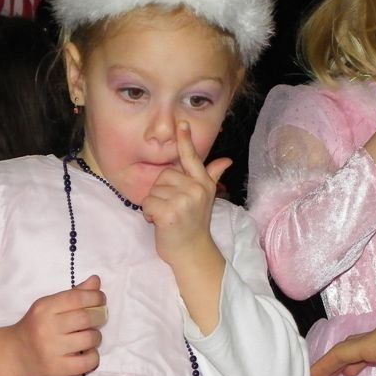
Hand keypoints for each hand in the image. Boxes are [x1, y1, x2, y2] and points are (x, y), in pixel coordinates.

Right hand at [7, 276, 106, 375]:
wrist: (14, 354)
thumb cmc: (36, 326)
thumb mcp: (50, 306)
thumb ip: (74, 294)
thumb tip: (96, 280)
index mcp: (45, 308)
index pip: (77, 297)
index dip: (95, 297)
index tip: (100, 300)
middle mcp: (47, 327)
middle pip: (86, 318)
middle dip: (99, 316)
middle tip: (98, 318)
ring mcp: (51, 350)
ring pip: (89, 339)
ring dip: (96, 337)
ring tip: (89, 337)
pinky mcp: (56, 369)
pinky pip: (87, 362)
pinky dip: (93, 357)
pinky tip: (87, 353)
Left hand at [142, 121, 229, 264]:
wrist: (191, 252)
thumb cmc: (194, 224)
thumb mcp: (205, 197)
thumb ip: (211, 175)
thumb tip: (226, 160)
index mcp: (203, 183)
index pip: (192, 158)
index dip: (185, 140)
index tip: (182, 123)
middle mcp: (196, 189)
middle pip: (164, 176)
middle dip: (162, 192)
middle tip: (172, 208)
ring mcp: (183, 201)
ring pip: (154, 191)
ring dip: (154, 205)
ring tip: (167, 216)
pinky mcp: (170, 213)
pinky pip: (148, 204)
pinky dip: (148, 215)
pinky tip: (160, 223)